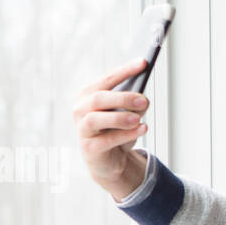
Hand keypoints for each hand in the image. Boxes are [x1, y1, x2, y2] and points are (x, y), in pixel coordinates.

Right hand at [72, 57, 151, 199]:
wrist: (110, 161)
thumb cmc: (117, 131)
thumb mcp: (127, 115)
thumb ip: (133, 105)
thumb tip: (143, 101)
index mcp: (90, 94)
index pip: (107, 79)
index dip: (125, 70)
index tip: (143, 63)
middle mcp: (81, 109)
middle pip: (99, 98)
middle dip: (123, 98)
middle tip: (144, 101)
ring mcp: (83, 128)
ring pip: (96, 118)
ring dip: (120, 117)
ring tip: (139, 119)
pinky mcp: (89, 148)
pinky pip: (106, 140)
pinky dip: (125, 135)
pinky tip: (141, 129)